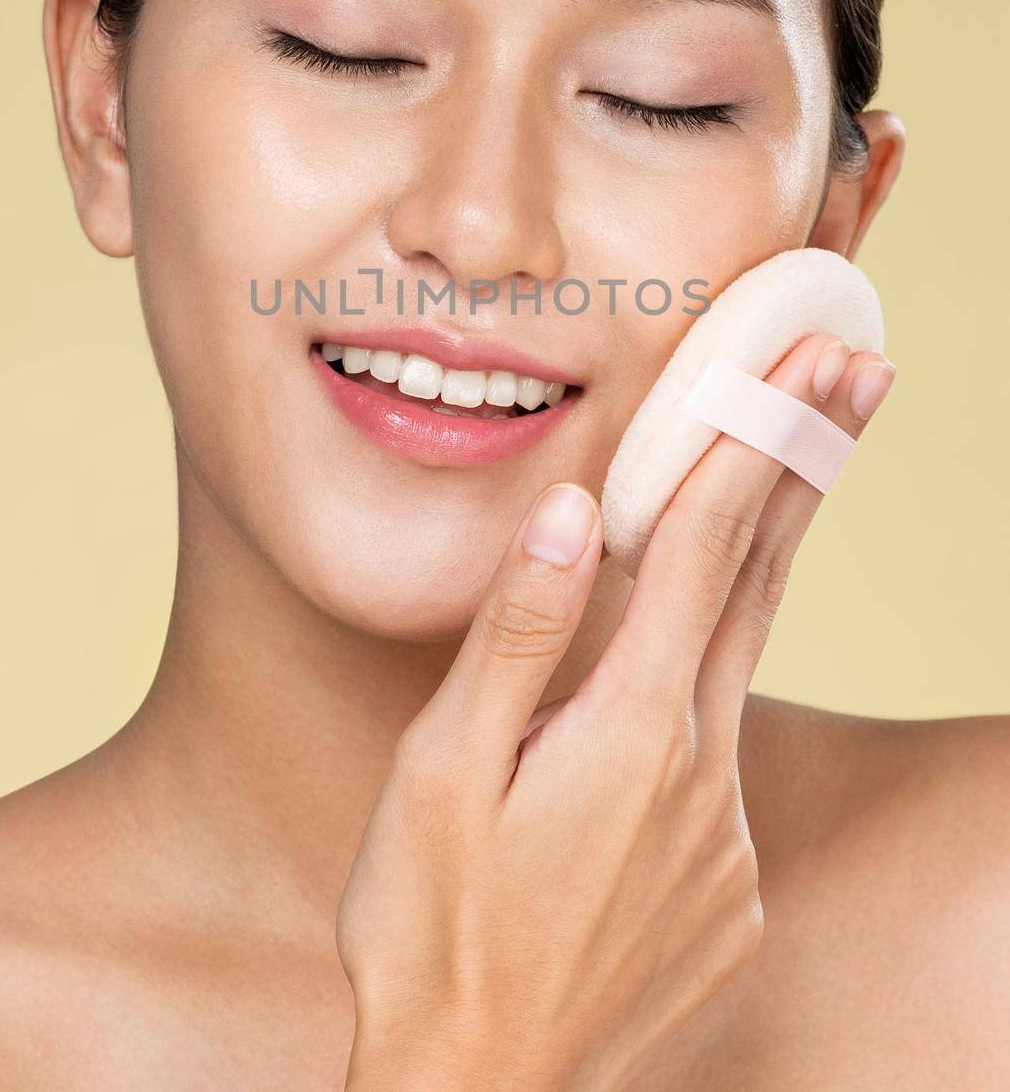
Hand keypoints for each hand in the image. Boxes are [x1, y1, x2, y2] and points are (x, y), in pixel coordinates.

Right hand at [336, 335, 895, 1091]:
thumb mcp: (441, 775)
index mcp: (631, 730)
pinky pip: (722, 766)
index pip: (704, 548)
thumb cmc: (429, 931)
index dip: (756, 440)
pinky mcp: (729, 895)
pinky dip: (707, 698)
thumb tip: (570, 510)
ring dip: (763, 566)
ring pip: (744, 667)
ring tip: (780, 485)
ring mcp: (725, 841)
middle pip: (762, 586)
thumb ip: (517, 637)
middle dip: (809, 467)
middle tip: (860, 375)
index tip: (809, 358)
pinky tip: (659, 712)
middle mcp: (702, 775)